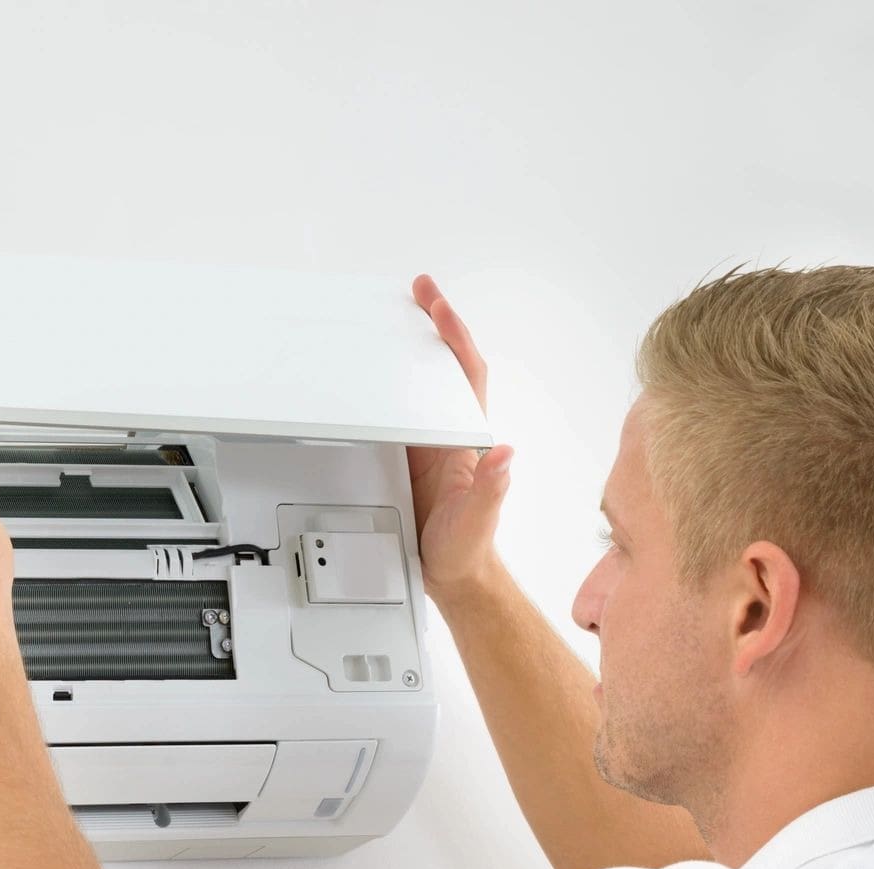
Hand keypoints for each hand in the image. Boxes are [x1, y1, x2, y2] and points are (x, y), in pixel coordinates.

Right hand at [409, 275, 512, 607]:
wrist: (451, 574)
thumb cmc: (465, 549)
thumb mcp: (477, 520)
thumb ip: (491, 489)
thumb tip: (504, 452)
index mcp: (465, 439)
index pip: (465, 375)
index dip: (454, 338)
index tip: (437, 306)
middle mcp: (447, 434)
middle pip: (443, 366)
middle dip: (433, 324)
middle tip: (417, 289)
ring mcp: (427, 444)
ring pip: (419, 384)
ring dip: (410, 348)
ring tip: (392, 315)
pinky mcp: (405, 457)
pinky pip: (395, 410)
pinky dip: (386, 384)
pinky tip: (369, 373)